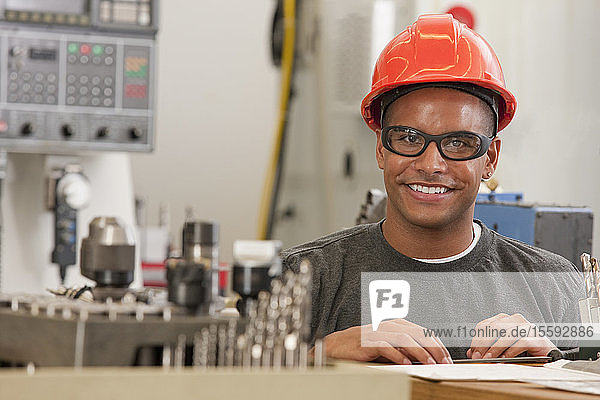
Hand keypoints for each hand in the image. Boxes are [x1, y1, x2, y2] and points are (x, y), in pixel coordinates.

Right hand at [322, 319, 451, 363]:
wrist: (338, 346)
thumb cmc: (365, 347)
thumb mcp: (390, 347)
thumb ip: (406, 349)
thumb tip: (428, 358)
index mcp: (397, 325)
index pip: (424, 332)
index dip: (438, 345)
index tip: (448, 358)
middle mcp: (389, 326)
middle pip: (418, 333)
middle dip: (434, 348)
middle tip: (445, 362)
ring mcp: (378, 332)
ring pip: (405, 338)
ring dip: (420, 351)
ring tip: (430, 363)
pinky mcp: (368, 342)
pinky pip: (386, 346)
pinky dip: (398, 355)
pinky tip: (407, 364)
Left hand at [467, 313, 557, 358]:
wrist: (550, 357)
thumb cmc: (525, 351)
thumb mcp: (503, 349)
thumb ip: (488, 348)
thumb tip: (471, 353)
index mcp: (505, 319)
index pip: (485, 325)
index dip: (476, 339)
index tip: (472, 352)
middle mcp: (515, 320)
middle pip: (492, 328)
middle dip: (483, 345)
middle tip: (478, 358)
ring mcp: (527, 327)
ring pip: (504, 335)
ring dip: (494, 350)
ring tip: (488, 360)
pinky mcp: (536, 337)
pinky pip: (519, 343)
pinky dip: (509, 353)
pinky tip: (503, 360)